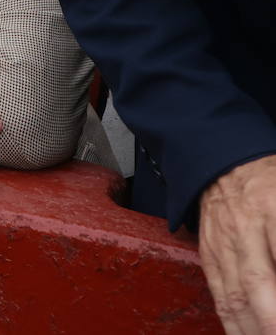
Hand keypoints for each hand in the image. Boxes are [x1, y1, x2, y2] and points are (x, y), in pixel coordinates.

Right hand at [199, 154, 275, 333]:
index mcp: (274, 207)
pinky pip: (219, 291)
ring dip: (252, 327)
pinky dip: (231, 320)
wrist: (223, 161)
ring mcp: (222, 242)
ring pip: (236, 293)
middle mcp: (245, 227)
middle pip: (258, 281)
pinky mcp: (208, 252)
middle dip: (271, 318)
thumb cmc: (270, 179)